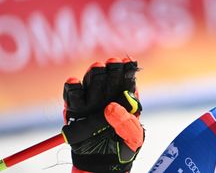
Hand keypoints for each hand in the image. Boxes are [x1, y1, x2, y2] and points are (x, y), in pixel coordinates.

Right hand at [62, 57, 144, 172]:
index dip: (128, 71)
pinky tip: (73, 81)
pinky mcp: (74, 110)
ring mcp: (91, 102)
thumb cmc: (123, 147)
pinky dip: (72, 89)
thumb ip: (127, 123)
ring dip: (94, 74)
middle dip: (112, 70)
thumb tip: (111, 107)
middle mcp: (108, 97)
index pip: (127, 81)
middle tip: (113, 63)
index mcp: (126, 100)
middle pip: (109, 79)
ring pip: (91, 83)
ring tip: (97, 67)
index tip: (128, 63)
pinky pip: (72, 97)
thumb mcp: (133, 138)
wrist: (103, 163)